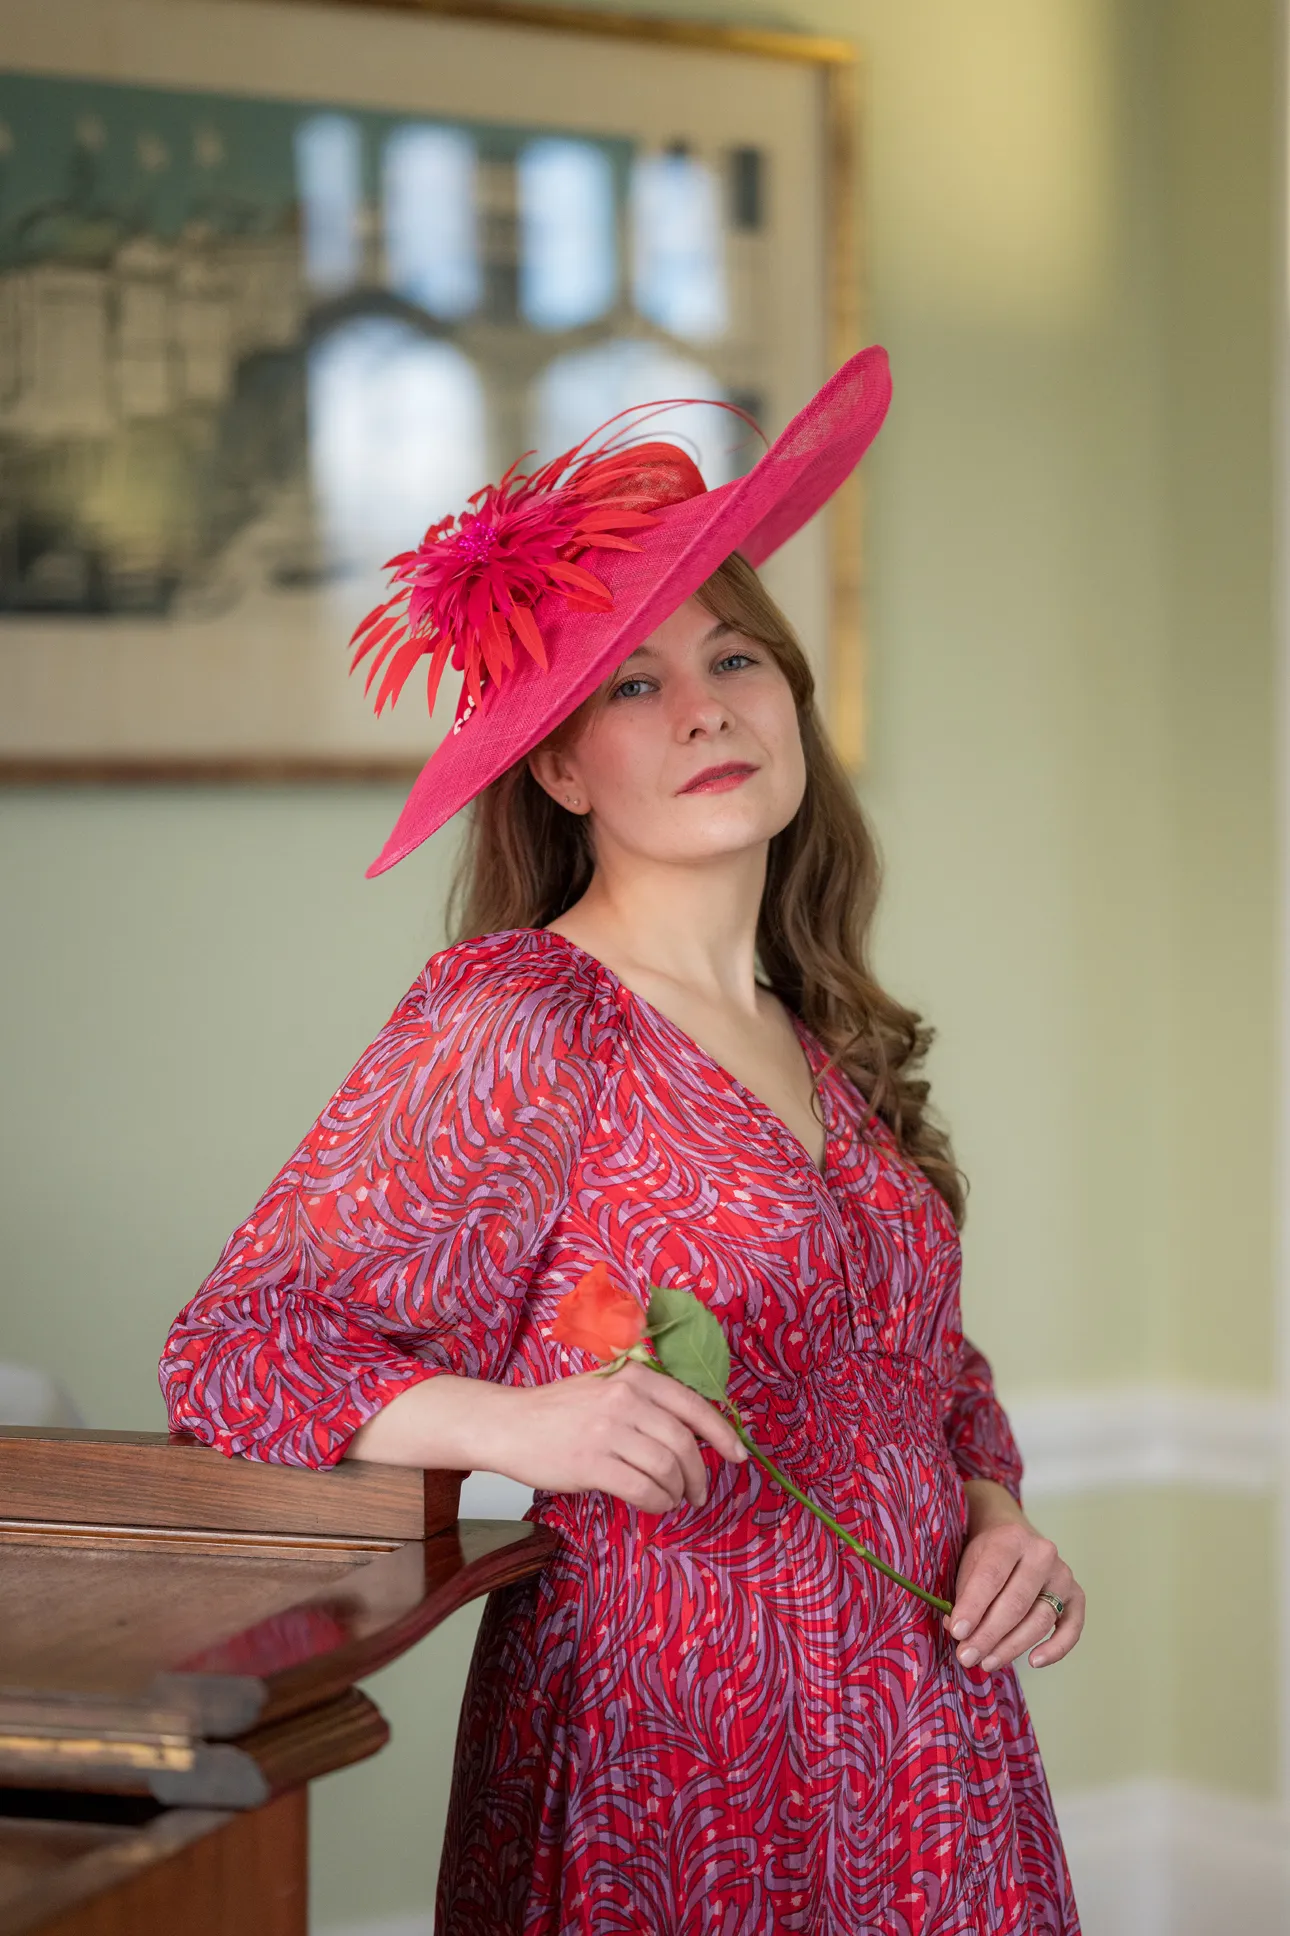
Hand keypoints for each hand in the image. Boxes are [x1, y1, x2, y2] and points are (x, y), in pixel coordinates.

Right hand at [345, 1362, 746, 1515]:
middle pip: (684, 1442)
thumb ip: (647, 1400)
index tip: (738, 1456)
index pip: (693, 1405)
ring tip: (673, 1499)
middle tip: (699, 1491)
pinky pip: (643, 1489)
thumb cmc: (560, 1410)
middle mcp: (625, 1398)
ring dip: (678, 1491)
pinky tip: (655, 1505)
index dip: (722, 1434)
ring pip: (667, 1468)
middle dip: (699, 1473)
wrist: (509, 1425)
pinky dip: (658, 1502)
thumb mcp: (607, 1386)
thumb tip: (697, 1431)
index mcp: (634, 1376)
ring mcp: (607, 1430)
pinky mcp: (592, 1463)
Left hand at [943, 1478, 1084, 1673]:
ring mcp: (1062, 1575)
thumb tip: (961, 1633)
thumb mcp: (968, 1563)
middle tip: (967, 1656)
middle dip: (989, 1635)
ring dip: (1012, 1647)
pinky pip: (1071, 1628)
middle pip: (1016, 1603)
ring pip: (1040, 1620)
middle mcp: (1042, 1554)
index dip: (973, 1608)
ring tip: (987, 1662)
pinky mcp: (1076, 1595)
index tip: (957, 1632)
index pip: (991, 1577)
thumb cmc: (988, 1555)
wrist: (1013, 1535)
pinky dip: (1056, 1649)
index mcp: (1011, 1538)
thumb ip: (964, 1596)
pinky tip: (1034, 1662)